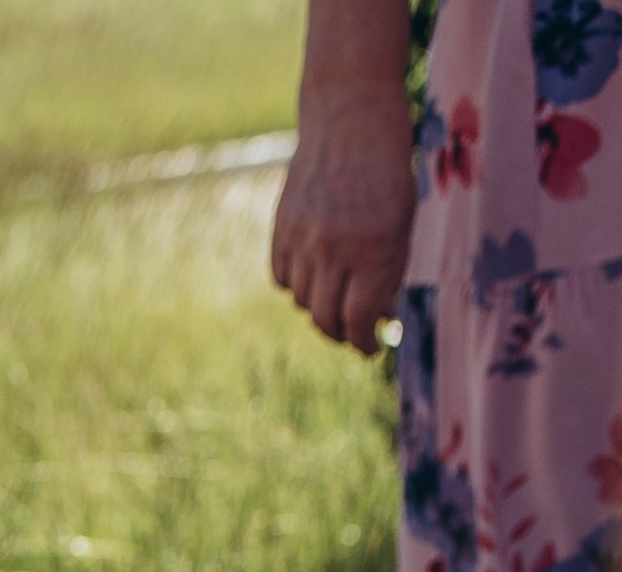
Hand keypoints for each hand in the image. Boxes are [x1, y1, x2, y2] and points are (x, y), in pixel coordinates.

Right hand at [271, 84, 414, 350]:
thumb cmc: (388, 170)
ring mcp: (304, 237)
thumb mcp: (401, 221)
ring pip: (304, 301)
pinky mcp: (282, 227)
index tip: (369, 348)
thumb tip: (376, 320)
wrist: (351, 112)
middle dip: (340, 333)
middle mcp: (335, 247)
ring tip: (336, 292)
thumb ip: (388, 270)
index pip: (358, 319)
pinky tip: (314, 270)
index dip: (363, 343)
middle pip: (326, 319)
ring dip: (320, 306)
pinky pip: (283, 278)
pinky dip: (297, 283)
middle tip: (351, 333)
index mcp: (376, 247)